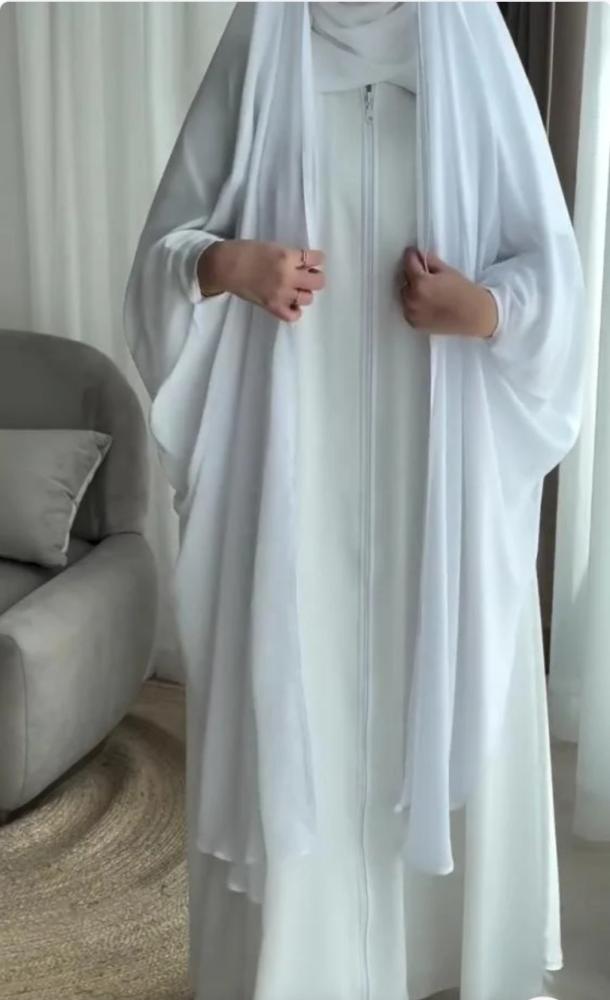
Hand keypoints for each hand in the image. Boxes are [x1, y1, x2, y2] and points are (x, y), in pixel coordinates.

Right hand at [197, 240, 325, 322]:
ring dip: (305, 293)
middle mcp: (287, 277)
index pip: (316, 259)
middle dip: (315, 277)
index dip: (317, 259)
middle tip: (307, 275)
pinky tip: (291, 304)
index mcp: (287, 257)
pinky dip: (295, 311)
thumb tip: (305, 265)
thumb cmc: (247, 252)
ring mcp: (281, 294)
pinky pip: (293, 315)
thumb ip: (290, 256)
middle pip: (318, 282)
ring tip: (296, 289)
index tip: (313, 260)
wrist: (226, 267)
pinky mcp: (272, 307)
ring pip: (308, 298)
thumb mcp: (273, 247)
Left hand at [399, 247, 497, 338]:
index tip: (414, 253)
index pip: (409, 262)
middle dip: (414, 276)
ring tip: (430, 293)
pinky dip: (414, 305)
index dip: (412, 255)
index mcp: (420, 282)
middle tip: (429, 278)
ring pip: (405, 295)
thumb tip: (418, 255)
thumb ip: (429, 261)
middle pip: (405, 280)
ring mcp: (412, 313)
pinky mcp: (414, 323)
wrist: (472, 316)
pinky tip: (428, 304)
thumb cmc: (463, 292)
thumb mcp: (447, 270)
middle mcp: (412, 299)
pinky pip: (408, 309)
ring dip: (412, 291)